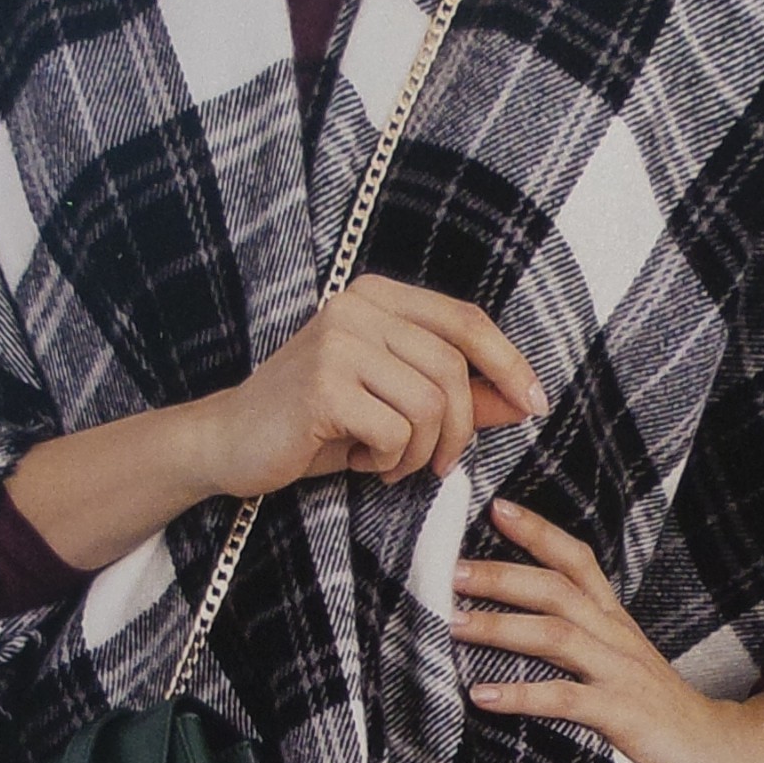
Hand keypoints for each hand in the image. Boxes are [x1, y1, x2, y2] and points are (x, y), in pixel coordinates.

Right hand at [203, 277, 543, 497]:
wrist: (229, 443)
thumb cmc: (314, 425)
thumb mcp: (393, 405)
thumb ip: (456, 397)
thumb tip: (523, 400)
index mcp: (377, 298)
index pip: (465, 319)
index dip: (508, 362)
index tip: (534, 404)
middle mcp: (357, 307)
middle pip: (453, 368)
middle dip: (458, 429)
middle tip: (438, 464)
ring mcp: (337, 342)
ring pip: (430, 404)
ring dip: (421, 451)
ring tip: (390, 462)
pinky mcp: (322, 386)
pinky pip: (396, 431)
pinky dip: (390, 461)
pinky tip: (362, 463)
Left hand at [450, 500, 763, 762]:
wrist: (721, 752)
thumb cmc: (659, 711)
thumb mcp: (621, 662)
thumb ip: (582, 639)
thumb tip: (522, 623)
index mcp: (614, 621)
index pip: (576, 561)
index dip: (538, 532)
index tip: (496, 507)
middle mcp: (616, 638)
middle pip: (557, 590)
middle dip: (503, 576)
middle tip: (453, 571)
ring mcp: (621, 675)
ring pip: (558, 636)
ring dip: (503, 627)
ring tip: (455, 625)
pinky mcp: (622, 716)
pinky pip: (566, 699)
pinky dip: (522, 696)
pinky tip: (483, 697)